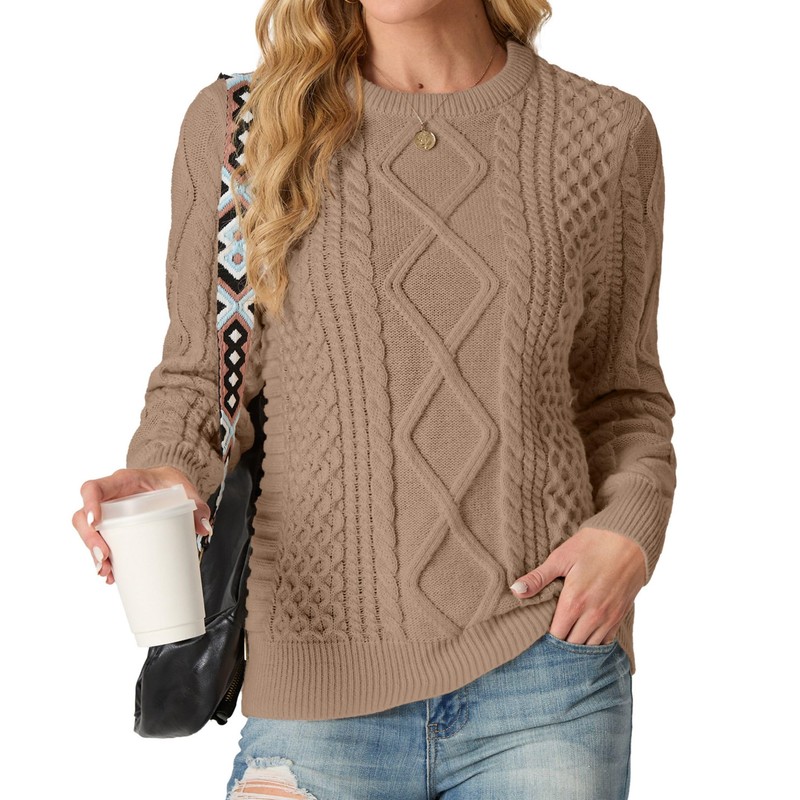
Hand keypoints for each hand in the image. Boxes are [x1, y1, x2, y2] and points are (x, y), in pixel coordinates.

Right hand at [72, 466, 212, 584]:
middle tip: (104, 559)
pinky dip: (103, 561)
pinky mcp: (112, 528)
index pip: (93, 488)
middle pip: (83, 517)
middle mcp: (109, 497)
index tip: (96, 523)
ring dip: (94, 555)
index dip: (89, 504)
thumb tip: (205, 528)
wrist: (167, 482)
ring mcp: (107, 514)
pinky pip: (99, 543)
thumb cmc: (169, 482)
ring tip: (107, 572)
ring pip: (88, 533)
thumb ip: (196, 505)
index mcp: (122, 481)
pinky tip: (112, 575)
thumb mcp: (183, 488)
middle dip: (89, 540)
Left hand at [509, 526, 646, 644]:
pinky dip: (594, 643)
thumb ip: (538, 578)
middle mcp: (592, 615)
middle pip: (572, 646)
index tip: (539, 633)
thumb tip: (515, 590)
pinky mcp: (621, 615)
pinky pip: (606, 641)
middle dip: (560, 644)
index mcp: (574, 602)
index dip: (545, 638)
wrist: (630, 539)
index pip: (556, 635)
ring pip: (590, 647)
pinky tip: (585, 636)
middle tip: (550, 638)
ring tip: (566, 638)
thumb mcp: (561, 557)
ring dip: (577, 646)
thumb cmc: (593, 544)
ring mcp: (609, 617)